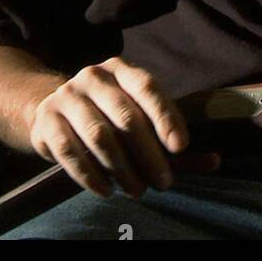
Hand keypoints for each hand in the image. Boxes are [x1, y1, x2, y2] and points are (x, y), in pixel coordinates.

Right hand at [27, 56, 220, 198]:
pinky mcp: (46, 121)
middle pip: (126, 117)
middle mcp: (93, 76)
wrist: (50, 110)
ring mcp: (67, 96)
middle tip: (163, 183)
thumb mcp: (142, 121)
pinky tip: (107, 190)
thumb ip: (174, 142)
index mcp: (122, 70)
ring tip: (137, 190)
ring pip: (99, 136)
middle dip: (148, 154)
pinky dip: (90, 175)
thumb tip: (215, 161)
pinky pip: (70, 151)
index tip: (181, 147)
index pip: (148, 87)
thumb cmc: (109, 118)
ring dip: (122, 168)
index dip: (166, 117)